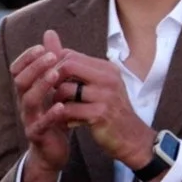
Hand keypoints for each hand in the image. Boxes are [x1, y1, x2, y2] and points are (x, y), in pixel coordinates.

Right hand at [11, 30, 79, 181]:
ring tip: (55, 74)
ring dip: (41, 85)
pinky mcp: (37, 136)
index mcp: (27, 91)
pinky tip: (61, 106)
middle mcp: (24, 103)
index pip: (18, 69)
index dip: (28, 58)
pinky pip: (41, 124)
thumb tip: (49, 33)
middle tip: (51, 55)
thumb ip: (51, 61)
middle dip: (35, 67)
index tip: (42, 47)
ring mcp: (29, 119)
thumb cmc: (55, 116)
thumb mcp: (54, 86)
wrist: (52, 151)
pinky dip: (50, 115)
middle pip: (21, 81)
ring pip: (29, 100)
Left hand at [44, 47, 156, 170]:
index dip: (53, 67)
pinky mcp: (100, 114)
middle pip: (67, 66)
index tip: (50, 81)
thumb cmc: (110, 110)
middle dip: (52, 80)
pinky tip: (68, 121)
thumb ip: (78, 69)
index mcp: (107, 69)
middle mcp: (108, 78)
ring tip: (60, 108)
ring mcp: (105, 95)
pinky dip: (62, 115)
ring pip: (65, 88)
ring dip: (56, 100)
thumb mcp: (99, 85)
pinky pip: (68, 109)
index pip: (70, 55)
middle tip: (52, 93)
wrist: (131, 137)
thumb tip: (52, 44)